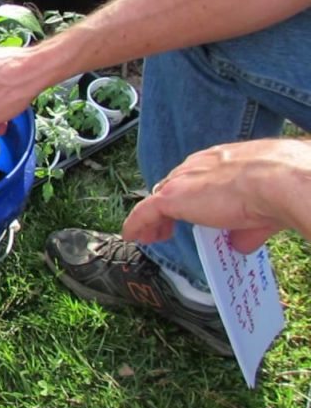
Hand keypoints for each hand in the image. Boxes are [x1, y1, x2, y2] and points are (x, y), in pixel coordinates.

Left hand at [122, 139, 310, 252]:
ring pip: (158, 199)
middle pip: (174, 187)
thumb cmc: (275, 190)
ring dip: (152, 219)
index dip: (190, 197)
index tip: (191, 212)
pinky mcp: (170, 197)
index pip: (195, 179)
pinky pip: (145, 212)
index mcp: (218, 162)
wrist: (273, 182)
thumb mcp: (259, 212)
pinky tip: (132, 237)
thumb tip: (240, 245)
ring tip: (150, 236)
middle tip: (168, 228)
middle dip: (170, 208)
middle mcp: (196, 166)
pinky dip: (137, 224)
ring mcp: (182, 181)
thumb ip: (245, 228)